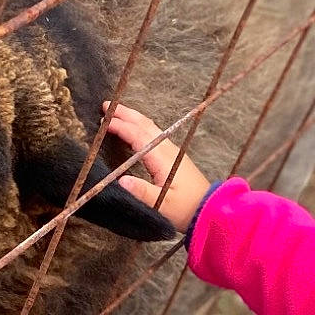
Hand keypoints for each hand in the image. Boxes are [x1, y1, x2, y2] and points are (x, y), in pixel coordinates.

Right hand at [105, 104, 211, 232]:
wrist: (210, 208)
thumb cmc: (186, 209)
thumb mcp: (162, 204)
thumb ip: (141, 192)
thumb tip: (121, 180)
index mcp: (162, 160)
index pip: (138, 136)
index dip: (120, 127)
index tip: (104, 122)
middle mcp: (167, 151)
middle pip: (145, 125)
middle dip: (126, 114)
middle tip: (106, 105)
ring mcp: (172, 152)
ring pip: (150, 128)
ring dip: (133, 118)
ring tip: (117, 112)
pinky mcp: (174, 157)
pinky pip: (154, 135)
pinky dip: (141, 127)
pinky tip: (135, 130)